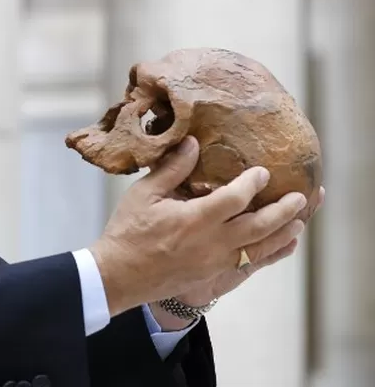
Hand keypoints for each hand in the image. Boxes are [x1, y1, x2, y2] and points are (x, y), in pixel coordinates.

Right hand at [89, 136, 307, 317]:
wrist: (119, 276)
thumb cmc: (128, 232)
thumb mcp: (143, 194)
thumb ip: (172, 169)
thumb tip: (193, 143)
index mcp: (195, 219)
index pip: (236, 197)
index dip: (253, 183)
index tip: (262, 172)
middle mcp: (212, 242)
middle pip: (260, 225)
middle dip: (284, 210)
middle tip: (300, 198)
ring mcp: (215, 262)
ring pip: (260, 248)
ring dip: (282, 233)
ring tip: (298, 222)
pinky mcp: (213, 274)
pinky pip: (249, 263)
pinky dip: (268, 253)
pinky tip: (276, 246)